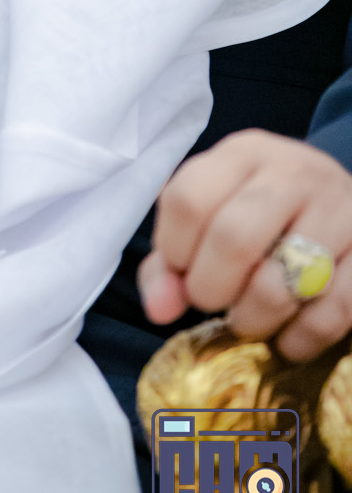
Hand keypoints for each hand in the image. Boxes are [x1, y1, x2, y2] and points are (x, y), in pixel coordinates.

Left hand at [139, 128, 351, 361]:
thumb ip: (170, 260)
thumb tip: (160, 308)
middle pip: (233, 240)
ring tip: (249, 318)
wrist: (344, 199)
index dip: (174, 250)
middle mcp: (293, 174)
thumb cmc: (263, 211)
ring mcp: (339, 212)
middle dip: (211, 289)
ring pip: (282, 283)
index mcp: (244, 154)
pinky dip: (300, 338)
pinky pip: (331, 312)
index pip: (187, 200)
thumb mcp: (213, 211)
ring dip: (254, 319)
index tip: (182, 271)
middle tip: (214, 301)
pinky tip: (288, 337)